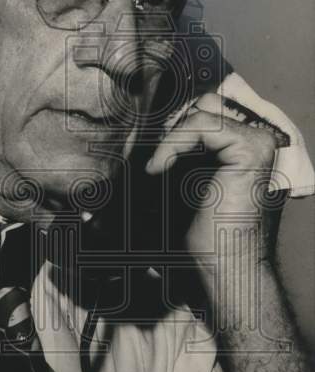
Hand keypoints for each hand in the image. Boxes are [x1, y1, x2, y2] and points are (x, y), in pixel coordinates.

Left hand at [144, 92, 285, 274]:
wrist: (221, 266)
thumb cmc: (195, 238)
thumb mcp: (167, 194)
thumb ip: (156, 167)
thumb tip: (115, 159)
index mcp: (234, 149)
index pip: (197, 112)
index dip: (166, 124)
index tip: (140, 146)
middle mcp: (249, 141)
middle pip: (200, 104)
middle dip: (167, 125)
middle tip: (148, 157)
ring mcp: (256, 141)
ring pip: (200, 110)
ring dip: (170, 138)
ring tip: (156, 169)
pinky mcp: (252, 148)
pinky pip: (203, 122)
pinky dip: (174, 142)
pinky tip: (159, 168)